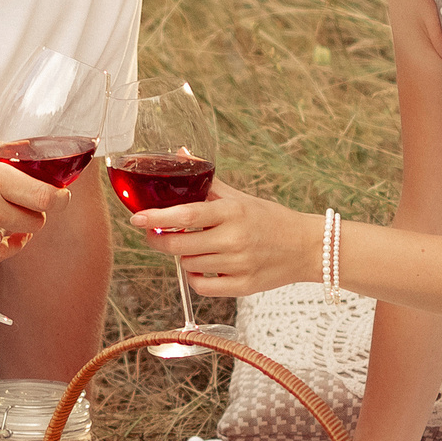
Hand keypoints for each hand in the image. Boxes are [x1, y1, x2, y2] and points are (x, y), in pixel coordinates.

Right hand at [0, 140, 63, 260]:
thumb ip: (0, 153)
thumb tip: (28, 151)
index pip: (46, 197)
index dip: (59, 196)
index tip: (60, 193)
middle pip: (37, 219)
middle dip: (37, 208)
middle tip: (27, 197)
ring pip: (17, 237)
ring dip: (17, 225)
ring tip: (1, 209)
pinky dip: (0, 242)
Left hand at [135, 180, 321, 297]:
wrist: (305, 247)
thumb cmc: (269, 219)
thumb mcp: (240, 198)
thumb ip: (208, 183)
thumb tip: (181, 153)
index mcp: (233, 212)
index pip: (186, 215)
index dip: (157, 217)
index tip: (136, 218)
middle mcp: (234, 239)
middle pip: (180, 245)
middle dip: (159, 240)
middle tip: (153, 234)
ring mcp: (238, 265)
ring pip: (188, 264)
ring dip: (182, 256)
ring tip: (192, 246)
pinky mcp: (242, 287)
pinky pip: (201, 286)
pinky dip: (194, 277)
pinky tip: (201, 266)